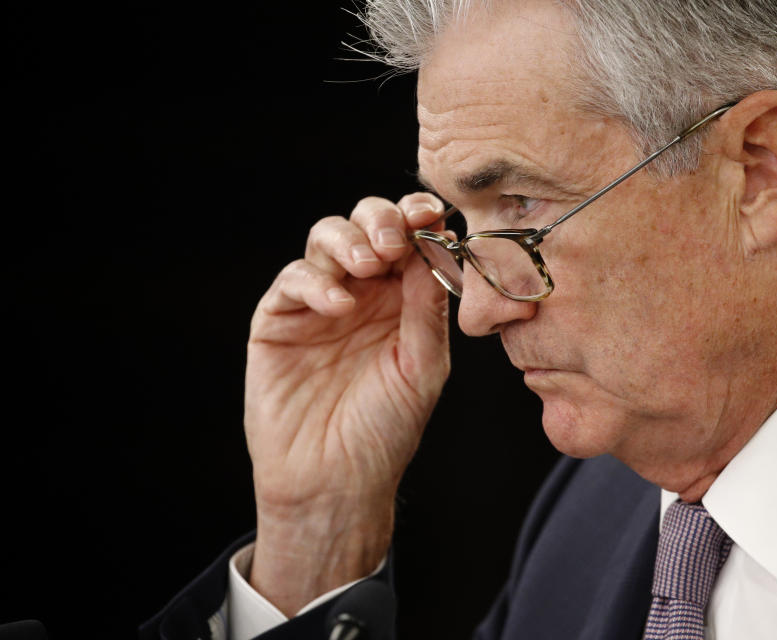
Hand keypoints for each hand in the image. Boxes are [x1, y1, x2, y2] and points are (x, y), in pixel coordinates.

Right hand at [244, 193, 449, 614]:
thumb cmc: (386, 430)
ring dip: (348, 241)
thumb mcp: (423, 366)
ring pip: (326, 239)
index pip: (410, 240)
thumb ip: (428, 306)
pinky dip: (315, 282)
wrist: (336, 481)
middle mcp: (362, 293)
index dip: (418, 218)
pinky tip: (338, 305)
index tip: (430, 214)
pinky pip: (293, 280)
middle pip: (366, 225)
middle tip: (393, 242)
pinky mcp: (279, 320)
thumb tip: (437, 243)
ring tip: (368, 266)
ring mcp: (319, 304)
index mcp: (403, 300)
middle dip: (381, 219)